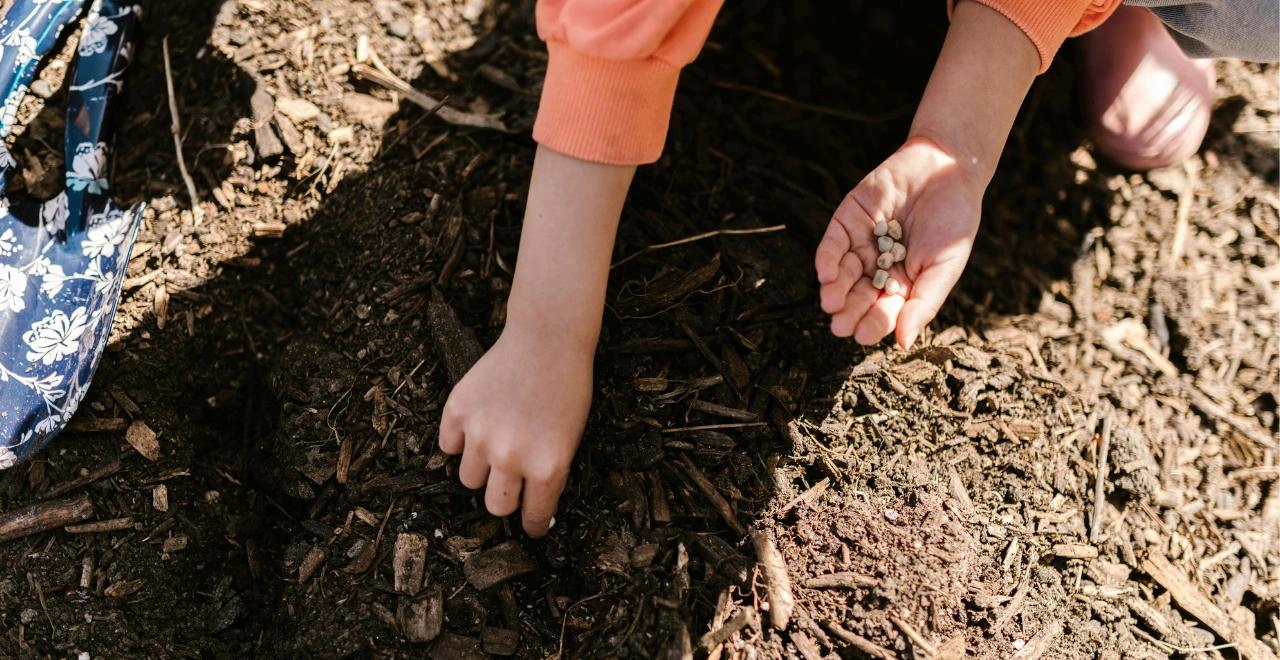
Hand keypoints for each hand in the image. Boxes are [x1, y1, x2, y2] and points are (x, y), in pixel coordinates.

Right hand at [438, 324, 593, 536]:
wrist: (548, 339)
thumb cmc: (567, 387)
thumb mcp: (571, 439)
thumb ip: (548, 472)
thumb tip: (531, 506)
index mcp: (547, 468)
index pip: (533, 518)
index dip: (533, 525)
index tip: (532, 526)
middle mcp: (511, 457)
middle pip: (495, 506)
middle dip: (505, 497)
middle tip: (512, 479)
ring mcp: (481, 434)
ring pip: (468, 479)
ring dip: (481, 468)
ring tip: (496, 442)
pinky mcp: (458, 411)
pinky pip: (448, 445)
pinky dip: (459, 440)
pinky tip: (477, 423)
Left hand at [814, 136, 982, 347]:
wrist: (948, 168)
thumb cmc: (954, 221)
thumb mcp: (945, 267)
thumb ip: (923, 303)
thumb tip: (903, 343)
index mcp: (903, 284)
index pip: (883, 311)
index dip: (872, 323)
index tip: (862, 335)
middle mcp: (879, 267)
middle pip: (858, 296)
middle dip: (848, 311)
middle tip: (839, 325)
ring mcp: (862, 244)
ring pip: (842, 274)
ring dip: (834, 289)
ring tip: (831, 303)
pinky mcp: (848, 220)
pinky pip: (833, 243)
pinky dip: (827, 259)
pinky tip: (826, 274)